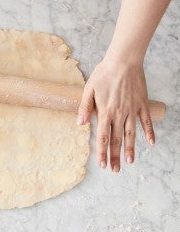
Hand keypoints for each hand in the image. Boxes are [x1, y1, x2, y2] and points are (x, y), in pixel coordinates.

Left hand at [77, 55, 154, 171]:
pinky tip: (151, 143)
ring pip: (131, 134)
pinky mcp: (141, 104)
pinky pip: (146, 121)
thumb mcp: (88, 89)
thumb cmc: (104, 74)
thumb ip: (84, 107)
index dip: (102, 152)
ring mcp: (132, 110)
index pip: (102, 137)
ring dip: (130, 149)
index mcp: (105, 112)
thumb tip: (80, 124)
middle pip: (116, 139)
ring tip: (130, 162)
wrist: (123, 61)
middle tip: (115, 170)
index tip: (102, 164)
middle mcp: (119, 114)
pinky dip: (149, 132)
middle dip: (115, 156)